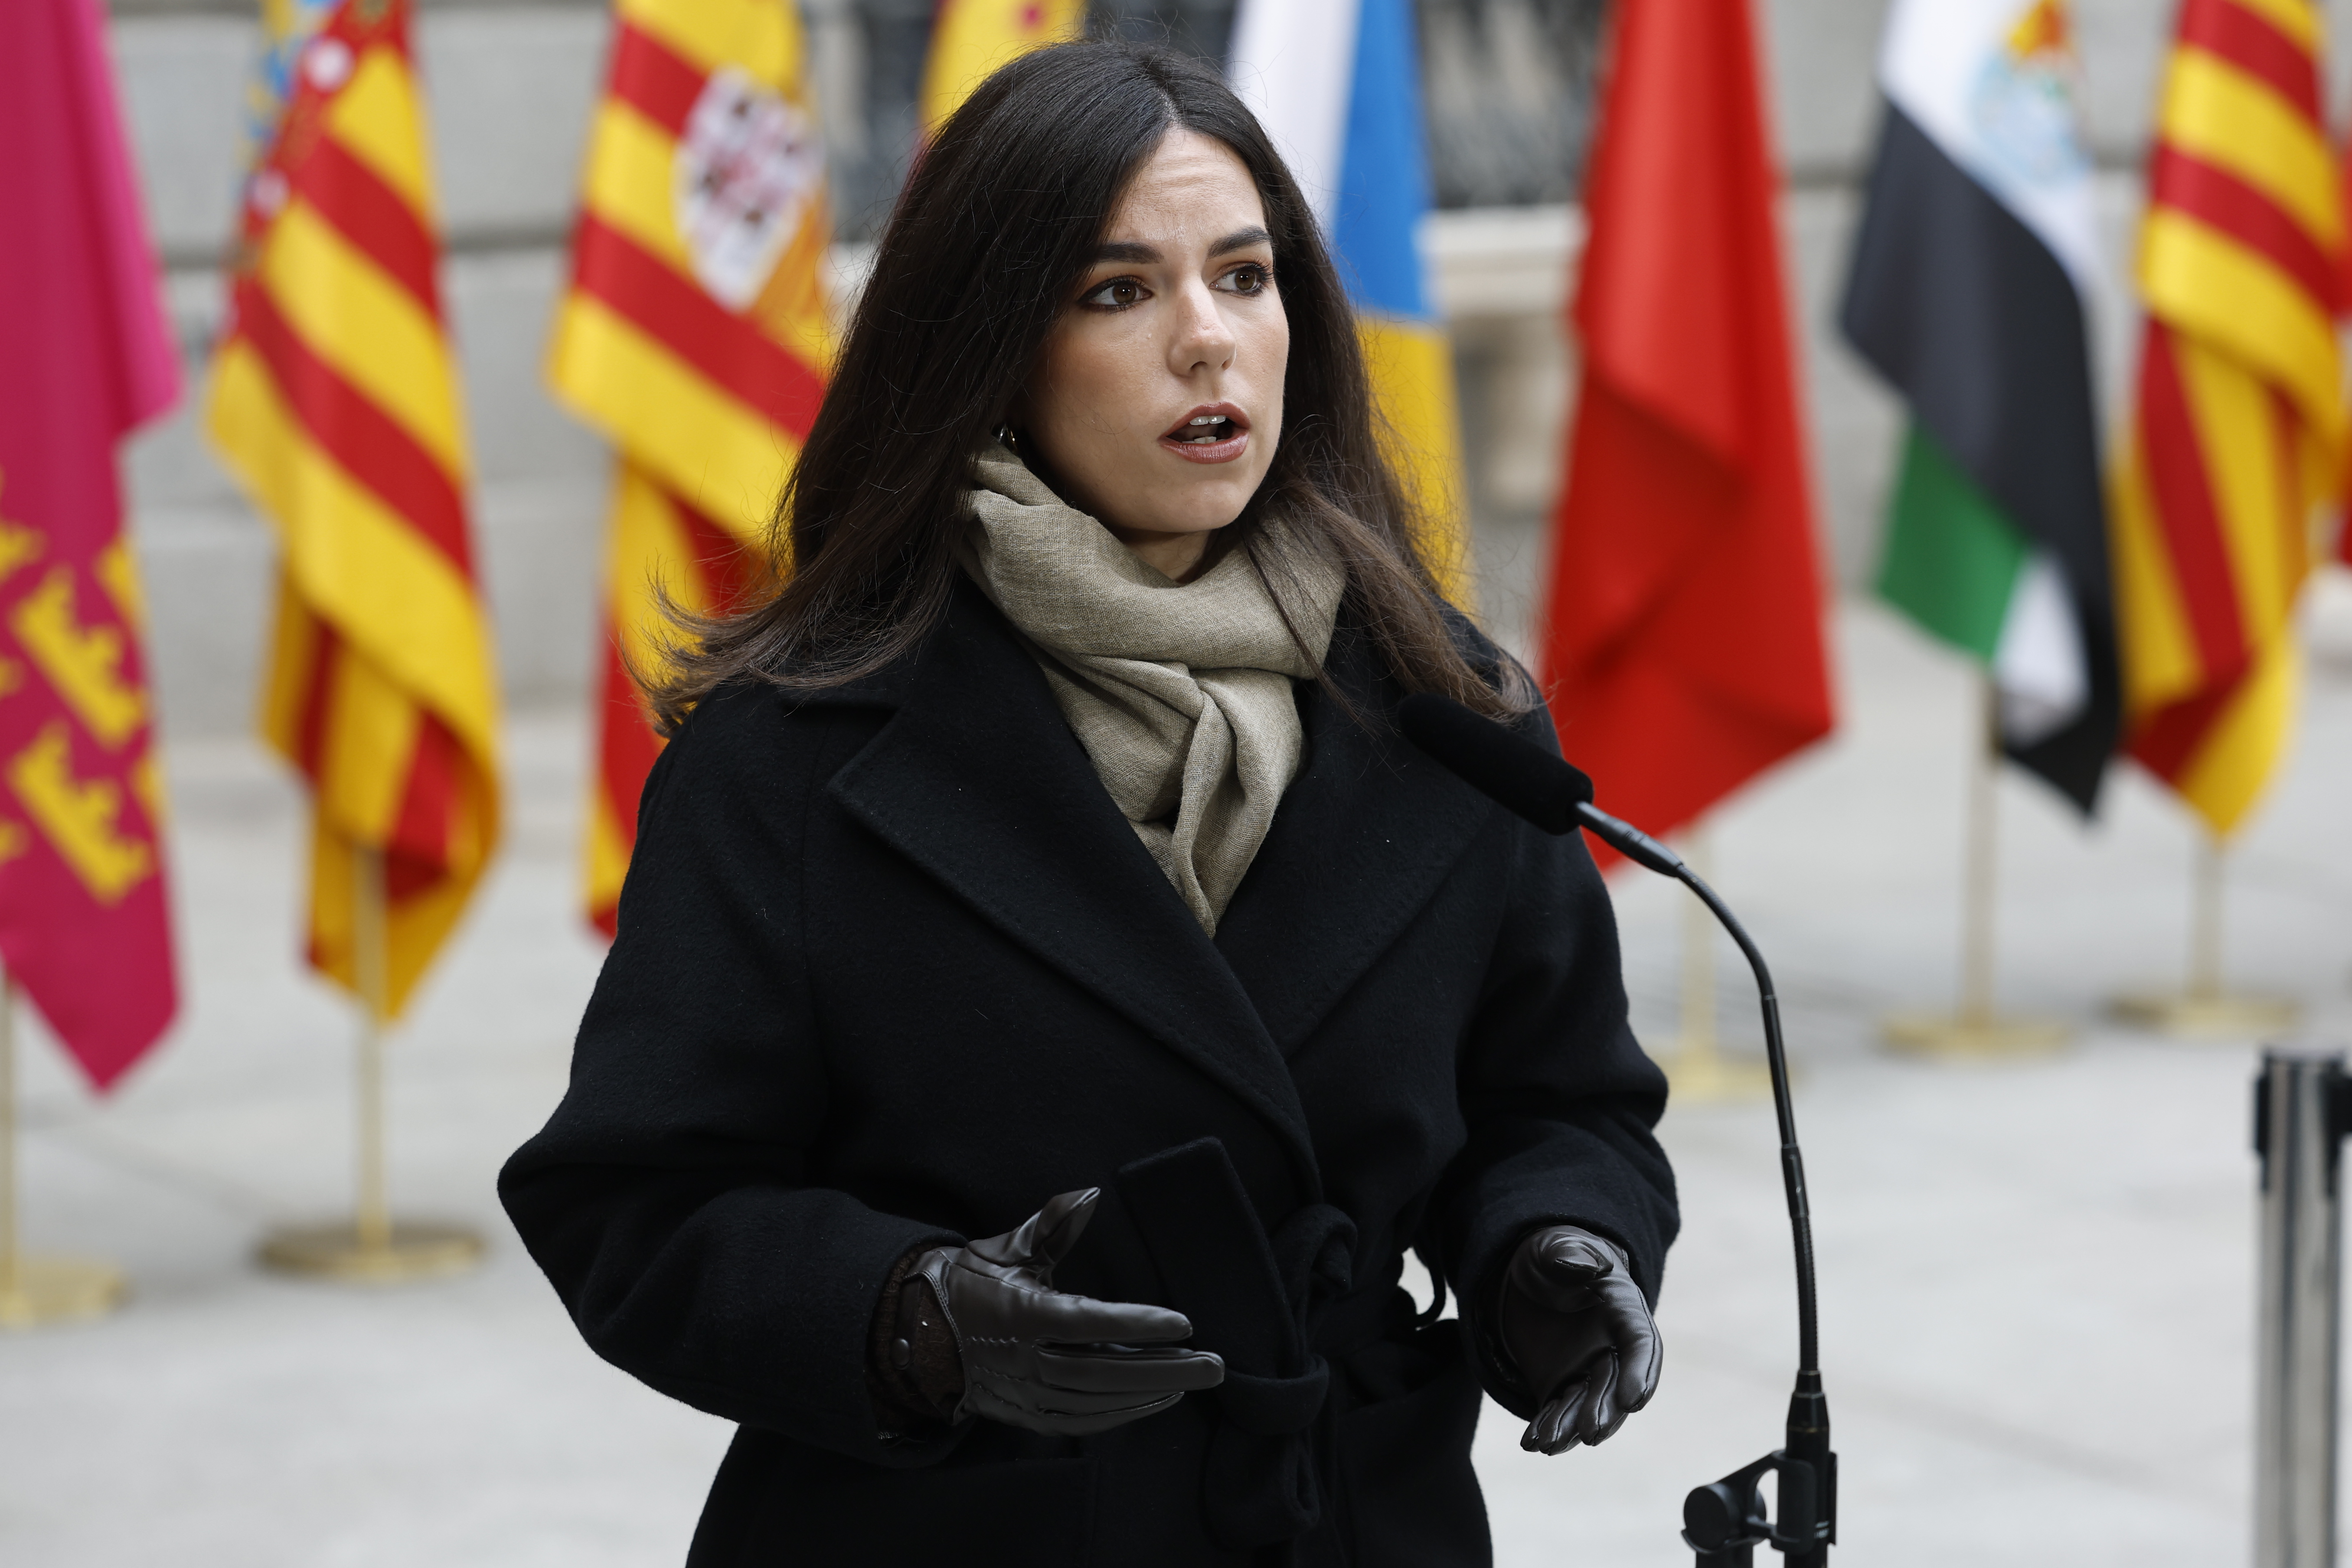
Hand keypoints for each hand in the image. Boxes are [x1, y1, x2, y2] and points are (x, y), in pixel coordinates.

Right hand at [915, 1187, 1224, 1435]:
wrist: (917, 1332)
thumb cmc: (969, 1282)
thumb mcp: (1006, 1247)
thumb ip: (1052, 1224)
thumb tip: (1091, 1194)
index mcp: (1022, 1314)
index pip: (1089, 1323)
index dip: (1137, 1324)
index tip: (1184, 1323)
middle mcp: (1026, 1361)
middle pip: (1105, 1372)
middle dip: (1165, 1369)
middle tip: (1214, 1364)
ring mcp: (1026, 1393)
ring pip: (1098, 1402)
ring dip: (1150, 1392)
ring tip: (1195, 1377)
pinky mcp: (1027, 1414)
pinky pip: (1082, 1420)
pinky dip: (1122, 1414)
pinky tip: (1157, 1399)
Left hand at [1496, 1225, 1661, 1453]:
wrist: (1530, 1276)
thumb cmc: (1552, 1255)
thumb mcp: (1556, 1246)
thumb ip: (1571, 1253)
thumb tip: (1583, 1264)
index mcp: (1624, 1312)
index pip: (1641, 1345)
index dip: (1640, 1373)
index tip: (1634, 1401)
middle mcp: (1612, 1349)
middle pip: (1616, 1385)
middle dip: (1605, 1411)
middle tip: (1591, 1434)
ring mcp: (1587, 1371)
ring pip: (1587, 1405)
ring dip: (1572, 1427)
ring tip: (1551, 1444)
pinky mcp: (1560, 1384)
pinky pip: (1558, 1410)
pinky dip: (1547, 1427)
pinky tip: (1532, 1443)